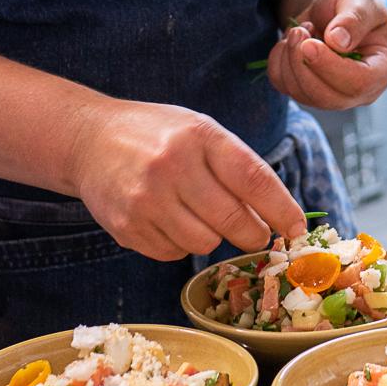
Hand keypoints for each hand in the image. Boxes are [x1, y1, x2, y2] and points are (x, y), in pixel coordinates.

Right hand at [68, 100, 305, 260]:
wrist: (89, 139)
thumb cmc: (158, 136)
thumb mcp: (200, 131)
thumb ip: (236, 167)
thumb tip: (277, 216)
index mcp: (199, 136)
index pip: (253, 179)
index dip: (281, 209)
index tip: (297, 228)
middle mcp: (172, 166)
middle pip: (232, 221)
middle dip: (254, 234)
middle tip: (257, 233)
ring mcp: (146, 199)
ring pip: (204, 244)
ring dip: (212, 238)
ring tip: (199, 215)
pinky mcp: (127, 227)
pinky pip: (173, 254)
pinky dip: (180, 244)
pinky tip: (169, 220)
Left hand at [267, 0, 386, 110]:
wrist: (333, 9)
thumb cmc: (353, 4)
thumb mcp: (359, 0)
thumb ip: (353, 19)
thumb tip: (338, 42)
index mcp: (382, 68)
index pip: (359, 83)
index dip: (331, 67)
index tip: (310, 43)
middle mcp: (361, 90)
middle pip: (328, 97)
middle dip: (304, 65)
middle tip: (298, 31)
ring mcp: (333, 95)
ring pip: (302, 94)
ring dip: (289, 59)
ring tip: (299, 30)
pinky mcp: (307, 92)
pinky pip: (284, 86)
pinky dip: (278, 62)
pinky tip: (289, 42)